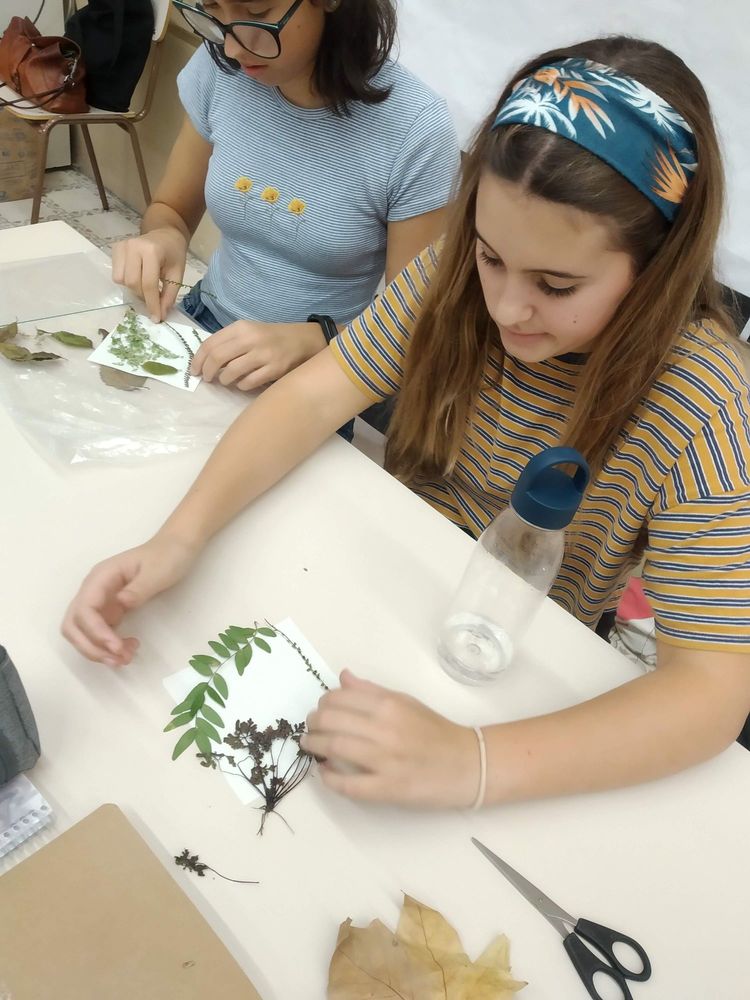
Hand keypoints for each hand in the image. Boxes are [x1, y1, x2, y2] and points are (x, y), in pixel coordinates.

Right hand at [61, 534, 198, 666]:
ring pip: (84, 632)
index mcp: (101, 577)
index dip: (95, 632)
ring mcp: (101, 600)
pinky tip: (129, 648)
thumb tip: (120, 604)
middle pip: (74, 624)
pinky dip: (109, 645)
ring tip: (126, 658)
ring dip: (98, 650)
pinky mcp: (111, 609)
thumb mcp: (157, 572)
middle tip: (117, 660)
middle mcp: (94, 589)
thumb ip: (138, 589)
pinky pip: (100, 632)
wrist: (176, 548)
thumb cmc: (167, 556)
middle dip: (91, 647)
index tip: (116, 647)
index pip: (84, 609)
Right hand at [111, 228, 187, 322]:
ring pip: (121, 280)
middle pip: (132, 283)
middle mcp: (133, 246)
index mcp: (152, 251)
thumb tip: (160, 315)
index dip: (152, 303)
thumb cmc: (173, 254)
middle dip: (143, 296)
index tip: (156, 318)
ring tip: (146, 285)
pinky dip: (127, 281)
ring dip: (134, 289)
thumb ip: (169, 295)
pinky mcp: (115, 249)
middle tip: (154, 298)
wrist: (165, 234)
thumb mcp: (177, 274)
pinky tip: (137, 276)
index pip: (148, 284)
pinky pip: (116, 274)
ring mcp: (122, 246)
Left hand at [191, 320, 325, 390]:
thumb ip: (228, 342)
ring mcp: (263, 354)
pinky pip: (248, 383)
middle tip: (206, 379)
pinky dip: (241, 386)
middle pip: (217, 358)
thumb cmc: (270, 337)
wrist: (302, 340)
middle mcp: (251, 339)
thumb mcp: (248, 331)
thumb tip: (204, 361)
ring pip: (231, 372)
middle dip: (207, 372)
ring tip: (226, 381)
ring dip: (224, 380)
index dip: (198, 359)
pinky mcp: (274, 369)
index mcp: (241, 327)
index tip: (195, 370)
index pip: (210, 344)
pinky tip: (243, 383)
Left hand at [302, 671, 478, 807]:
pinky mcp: (388, 788)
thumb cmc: (436, 732)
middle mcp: (385, 728)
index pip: (340, 697)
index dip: (323, 703)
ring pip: (334, 747)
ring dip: (315, 745)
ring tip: (311, 746)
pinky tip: (324, 772)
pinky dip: (329, 778)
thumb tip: (343, 677)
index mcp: (389, 705)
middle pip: (331, 720)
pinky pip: (348, 784)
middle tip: (310, 728)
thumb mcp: (406, 702)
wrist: (468, 764)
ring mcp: (385, 760)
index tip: (320, 710)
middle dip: (313, 723)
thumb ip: (372, 691)